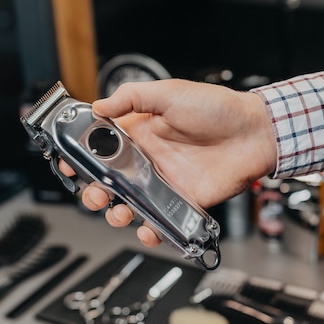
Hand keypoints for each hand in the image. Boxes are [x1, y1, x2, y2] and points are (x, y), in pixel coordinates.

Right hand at [59, 79, 275, 246]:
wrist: (255, 132)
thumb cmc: (217, 108)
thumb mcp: (169, 92)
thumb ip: (132, 97)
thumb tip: (99, 105)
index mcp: (141, 132)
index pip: (103, 146)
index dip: (83, 155)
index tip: (69, 161)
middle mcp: (149, 159)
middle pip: (111, 181)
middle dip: (94, 191)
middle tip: (92, 194)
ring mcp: (165, 181)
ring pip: (131, 204)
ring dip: (117, 213)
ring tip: (116, 213)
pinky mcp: (184, 201)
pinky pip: (161, 220)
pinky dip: (150, 231)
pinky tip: (146, 229)